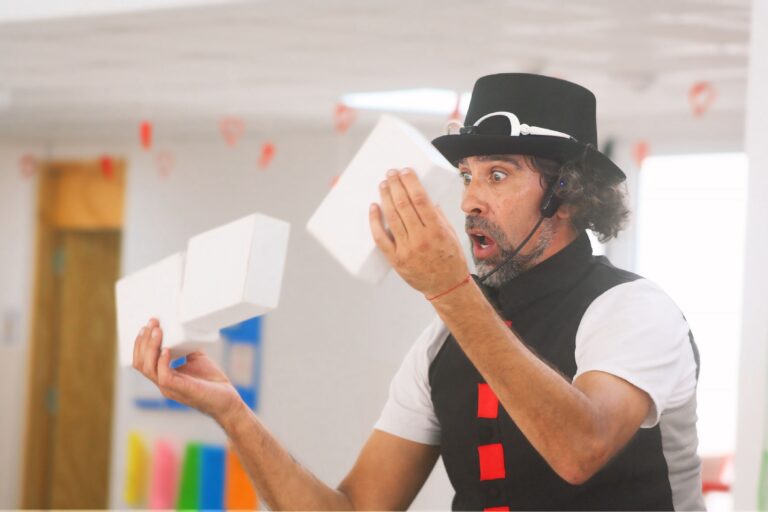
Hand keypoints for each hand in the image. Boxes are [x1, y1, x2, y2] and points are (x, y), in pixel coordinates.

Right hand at [132, 318, 244, 424]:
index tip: (149, 325)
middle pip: (140, 363)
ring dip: (150, 347)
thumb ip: (186, 348)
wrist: (227, 401)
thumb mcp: (196, 359)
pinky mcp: (181, 389)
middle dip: (143, 341)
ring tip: (157, 331)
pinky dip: (162, 361)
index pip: (141, 361)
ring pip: (147, 368)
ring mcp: (170, 388)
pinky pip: (163, 376)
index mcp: (163, 376)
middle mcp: (162, 383)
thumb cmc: (212, 382)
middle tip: (152, 323)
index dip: (141, 343)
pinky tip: (167, 349)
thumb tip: (183, 331)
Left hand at [369, 168, 468, 296]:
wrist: (447, 287)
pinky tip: (373, 208)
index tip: (405, 171)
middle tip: (391, 173)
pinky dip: (375, 222)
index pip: (420, 200)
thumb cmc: (451, 259)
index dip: (410, 182)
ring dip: (385, 198)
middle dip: (396, 186)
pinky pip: (381, 239)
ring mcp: (407, 250)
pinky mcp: (396, 260)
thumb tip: (424, 196)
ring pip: (392, 218)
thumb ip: (437, 215)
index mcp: (437, 230)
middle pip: (404, 205)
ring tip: (383, 185)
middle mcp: (421, 239)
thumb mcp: (450, 233)